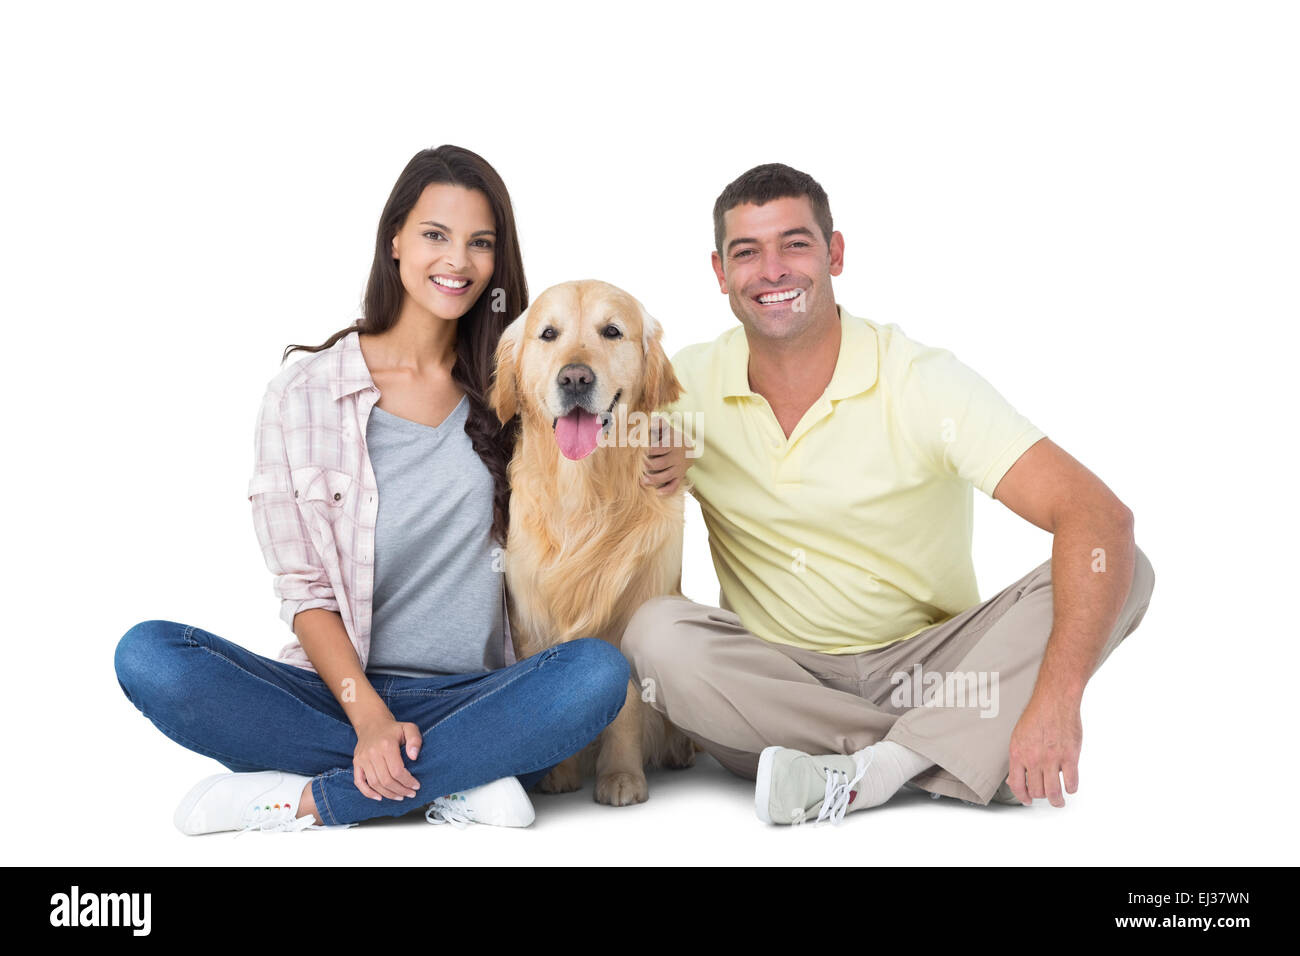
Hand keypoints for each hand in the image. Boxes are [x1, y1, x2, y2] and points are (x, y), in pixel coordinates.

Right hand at [352, 714, 422, 801]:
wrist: (372, 723)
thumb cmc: (393, 729)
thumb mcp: (409, 728)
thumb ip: (415, 740)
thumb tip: (414, 756)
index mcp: (386, 745)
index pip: (397, 771)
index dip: (408, 782)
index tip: (416, 786)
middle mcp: (372, 753)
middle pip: (386, 780)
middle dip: (400, 790)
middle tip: (410, 793)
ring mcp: (362, 759)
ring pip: (375, 784)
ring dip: (388, 794)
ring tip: (400, 796)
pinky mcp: (356, 763)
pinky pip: (359, 782)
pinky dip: (368, 793)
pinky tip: (379, 797)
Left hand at [641, 417, 686, 494]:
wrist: (688, 448)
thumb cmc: (669, 437)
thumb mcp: (665, 428)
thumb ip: (657, 422)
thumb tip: (647, 418)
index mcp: (672, 443)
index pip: (659, 448)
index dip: (648, 451)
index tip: (637, 453)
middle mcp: (676, 456)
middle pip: (661, 463)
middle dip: (648, 467)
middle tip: (636, 469)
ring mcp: (678, 468)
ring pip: (667, 476)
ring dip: (654, 480)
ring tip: (642, 482)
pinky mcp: (679, 477)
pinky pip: (674, 485)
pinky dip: (667, 490)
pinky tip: (657, 493)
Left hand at [1005, 690, 1082, 807]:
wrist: (1054, 701)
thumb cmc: (1037, 715)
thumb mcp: (1018, 736)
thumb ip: (1018, 758)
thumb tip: (1015, 777)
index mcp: (1018, 754)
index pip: (1016, 785)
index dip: (1022, 797)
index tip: (1027, 800)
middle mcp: (1034, 759)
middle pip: (1036, 792)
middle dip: (1041, 797)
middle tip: (1046, 795)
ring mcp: (1052, 759)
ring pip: (1053, 792)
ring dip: (1057, 801)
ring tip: (1059, 800)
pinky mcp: (1070, 757)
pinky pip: (1071, 783)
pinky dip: (1071, 788)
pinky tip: (1070, 786)